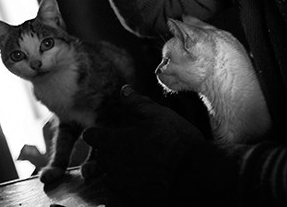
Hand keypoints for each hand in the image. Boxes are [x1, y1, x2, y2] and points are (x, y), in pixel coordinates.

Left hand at [83, 86, 206, 205]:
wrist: (193, 176)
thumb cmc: (178, 142)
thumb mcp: (160, 115)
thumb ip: (138, 104)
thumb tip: (123, 91)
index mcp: (119, 141)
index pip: (93, 137)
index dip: (94, 133)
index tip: (98, 132)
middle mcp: (115, 164)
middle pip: (100, 157)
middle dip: (105, 150)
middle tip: (120, 146)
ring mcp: (122, 184)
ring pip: (108, 175)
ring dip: (114, 168)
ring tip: (129, 163)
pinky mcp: (131, 198)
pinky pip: (118, 192)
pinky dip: (123, 184)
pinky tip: (137, 179)